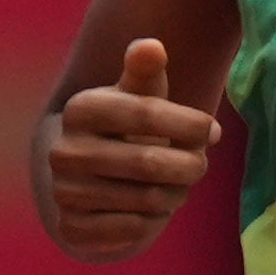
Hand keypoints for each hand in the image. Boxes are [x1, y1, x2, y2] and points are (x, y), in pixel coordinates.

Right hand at [41, 36, 217, 256]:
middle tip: (200, 166)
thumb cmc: (128, 129)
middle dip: (190, 167)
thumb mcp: (138, 97)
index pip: (147, 113)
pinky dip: (152, 222)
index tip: (212, 130)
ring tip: (176, 186)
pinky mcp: (71, 226)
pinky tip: (148, 209)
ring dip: (175, 195)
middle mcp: (64, 149)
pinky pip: (132, 229)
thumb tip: (151, 45)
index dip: (190, 124)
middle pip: (151, 163)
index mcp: (81, 109)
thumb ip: (145, 73)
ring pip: (147, 199)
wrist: (89, 178)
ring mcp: (63, 189)